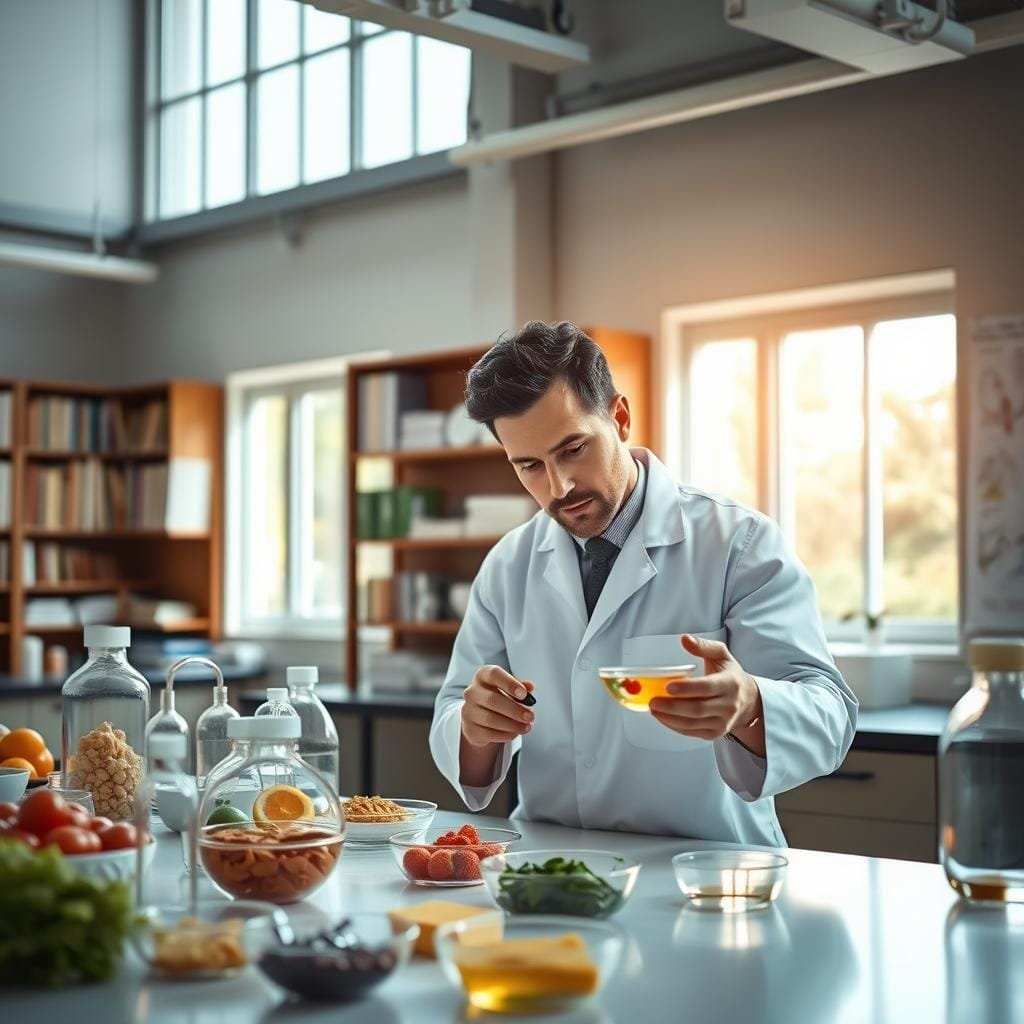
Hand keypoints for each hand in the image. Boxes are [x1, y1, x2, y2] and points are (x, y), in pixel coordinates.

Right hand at [460, 665, 534, 747]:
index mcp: (483, 676)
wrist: (479, 717)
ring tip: (526, 727)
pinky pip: (489, 733)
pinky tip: (515, 732)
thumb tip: (529, 687)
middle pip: (492, 700)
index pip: (494, 674)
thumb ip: (520, 686)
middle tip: (529, 716)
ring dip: (512, 725)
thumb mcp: (509, 688)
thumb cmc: (496, 697)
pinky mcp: (470, 729)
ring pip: (490, 719)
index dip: (510, 684)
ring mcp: (469, 711)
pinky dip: (505, 734)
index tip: (524, 694)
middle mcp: (472, 692)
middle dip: (514, 710)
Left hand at [648, 634, 762, 743]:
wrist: (747, 699)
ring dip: (670, 718)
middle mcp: (729, 705)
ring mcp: (723, 722)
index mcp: (731, 683)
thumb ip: (703, 646)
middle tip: (654, 701)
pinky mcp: (715, 733)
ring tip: (654, 709)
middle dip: (673, 706)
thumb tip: (685, 639)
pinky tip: (663, 717)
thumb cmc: (730, 674)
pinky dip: (675, 726)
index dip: (687, 688)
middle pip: (698, 709)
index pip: (708, 687)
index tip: (668, 687)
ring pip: (693, 723)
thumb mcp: (721, 654)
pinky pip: (692, 732)